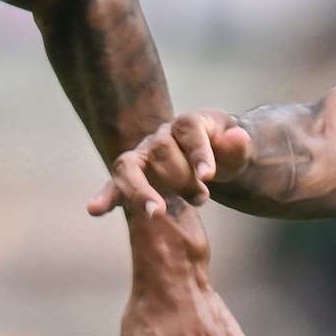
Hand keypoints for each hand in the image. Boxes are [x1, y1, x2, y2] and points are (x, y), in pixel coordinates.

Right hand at [88, 112, 250, 219]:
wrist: (211, 158)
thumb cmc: (223, 153)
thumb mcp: (236, 150)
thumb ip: (238, 146)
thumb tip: (240, 138)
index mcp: (188, 123)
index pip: (190, 131)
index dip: (198, 153)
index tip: (208, 176)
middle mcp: (160, 136)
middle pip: (162, 151)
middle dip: (181, 178)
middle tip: (202, 197)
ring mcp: (143, 156)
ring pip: (131, 166)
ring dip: (142, 191)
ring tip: (157, 212)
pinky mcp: (132, 177)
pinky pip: (115, 185)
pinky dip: (105, 197)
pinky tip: (95, 210)